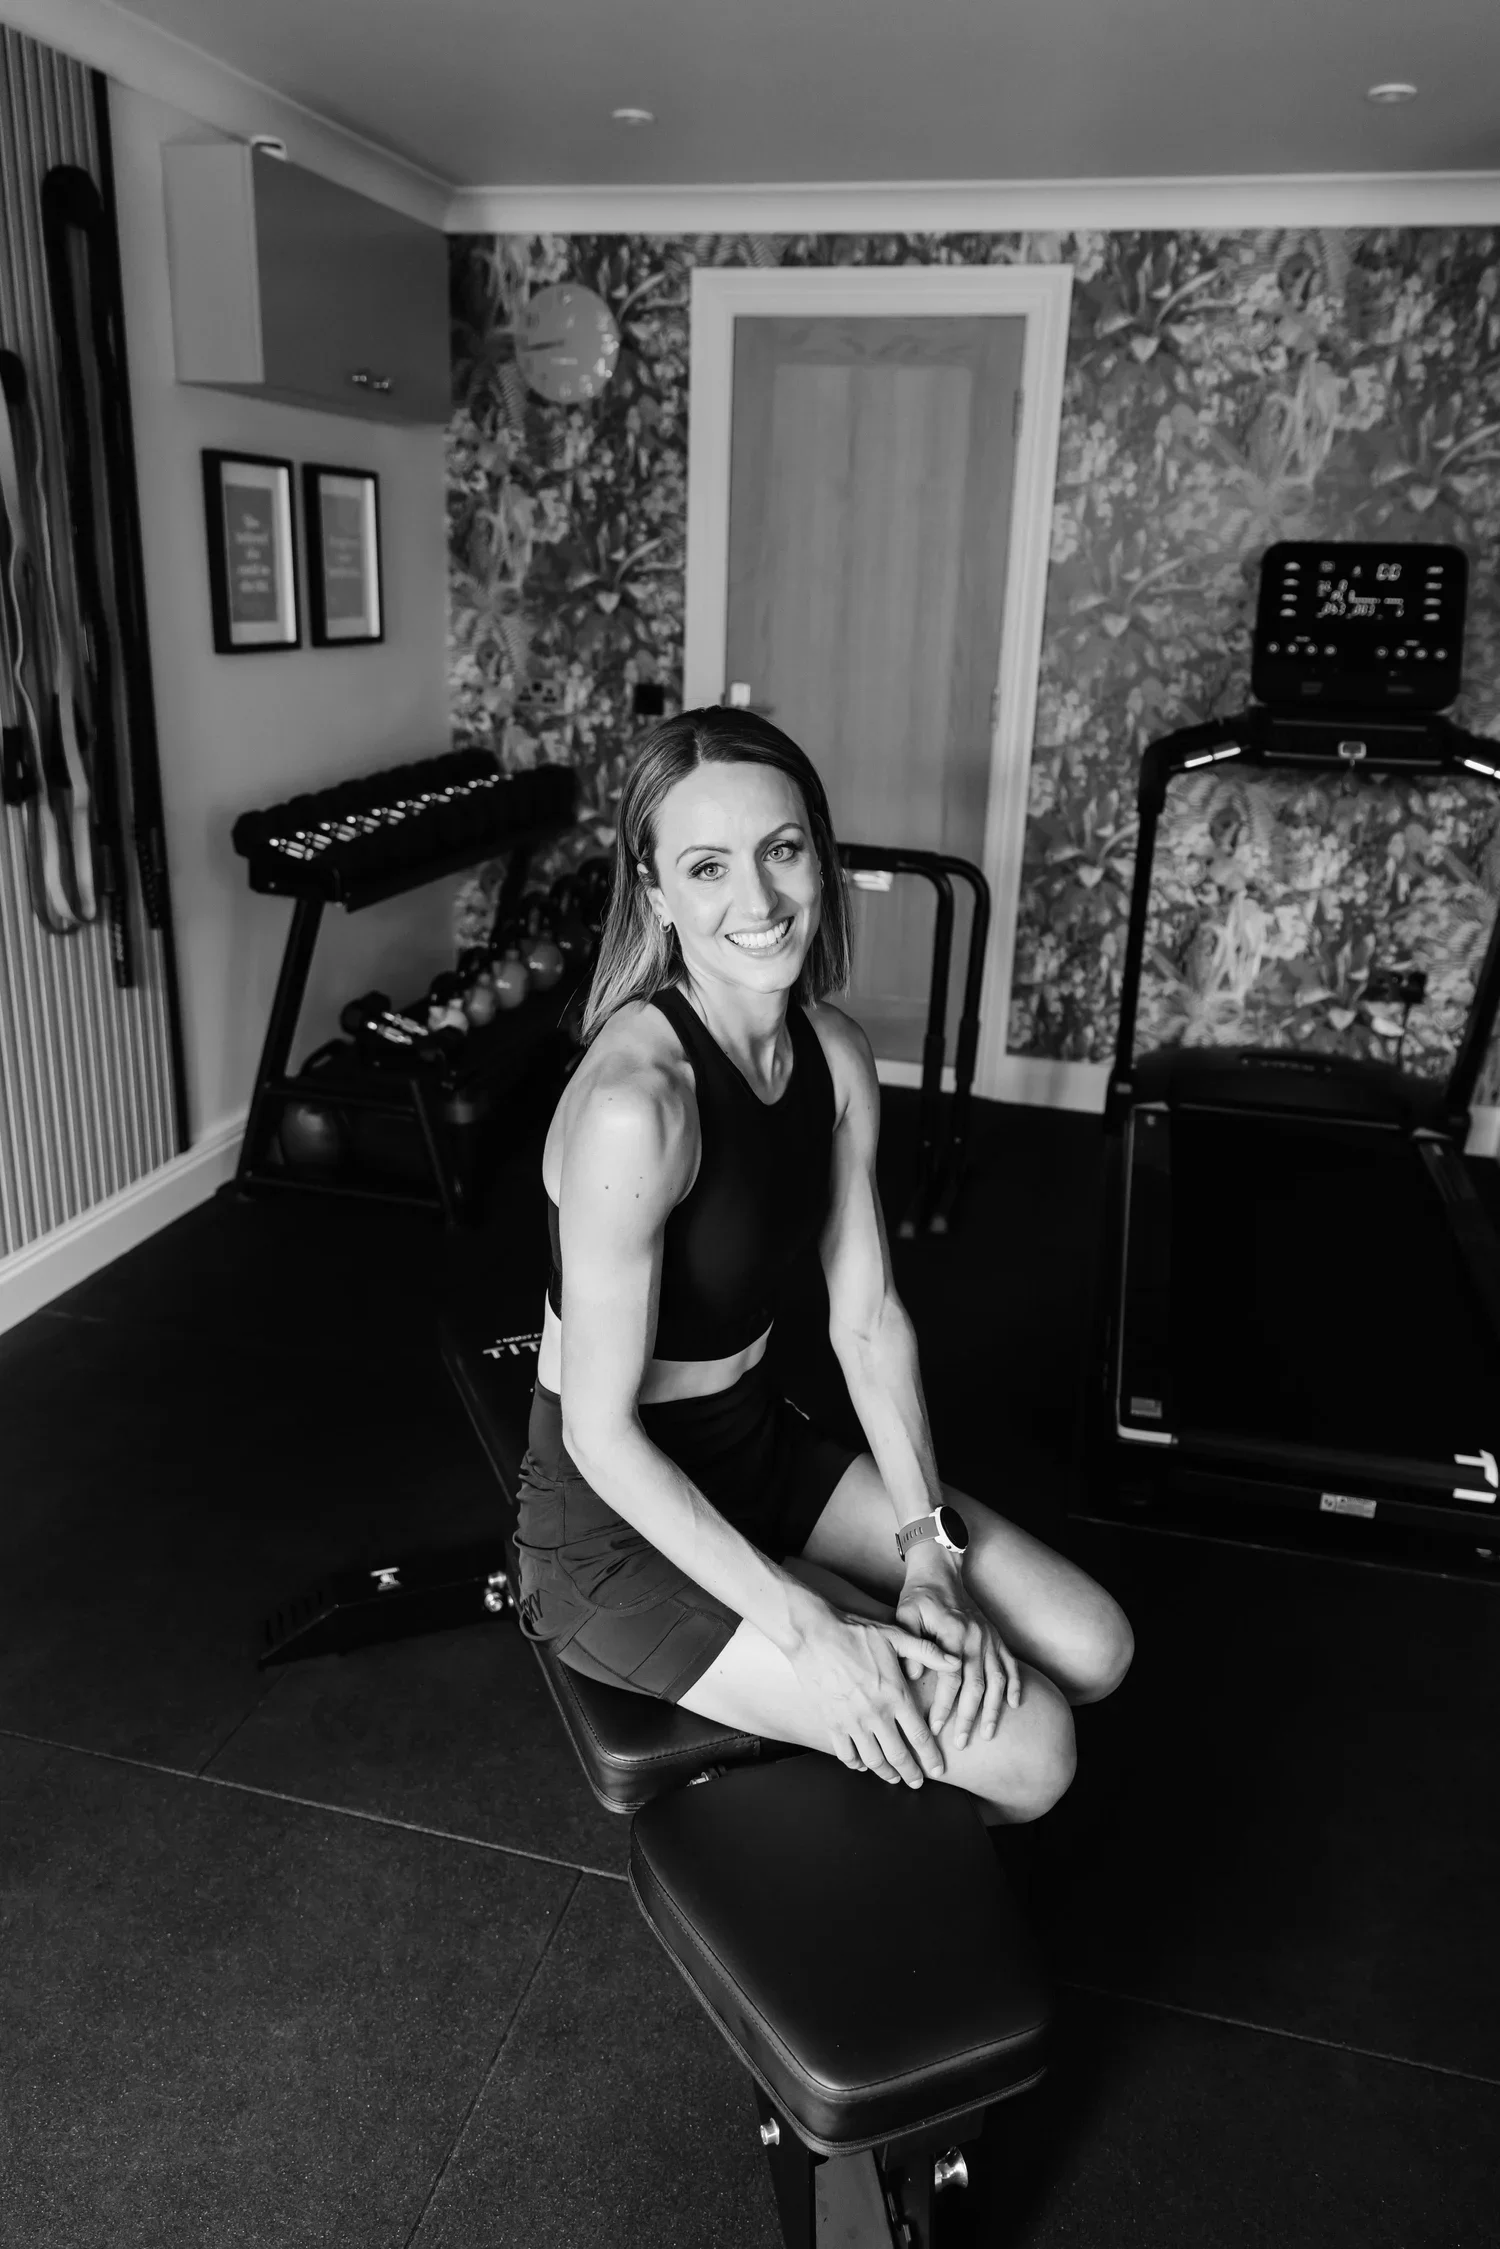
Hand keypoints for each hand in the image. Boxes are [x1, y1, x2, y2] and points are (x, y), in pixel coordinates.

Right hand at [787, 1598, 960, 1786]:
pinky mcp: (831, 1723)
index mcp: (895, 1695)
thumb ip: (927, 1651)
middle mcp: (876, 1714)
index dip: (931, 1758)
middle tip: (917, 1782)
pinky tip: (862, 1764)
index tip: (937, 1770)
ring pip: (873, 1760)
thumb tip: (956, 1661)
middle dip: (911, 1774)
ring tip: (893, 1778)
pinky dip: (856, 1764)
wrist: (813, 1634)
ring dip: (885, 1773)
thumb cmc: (855, 1632)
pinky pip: (846, 1754)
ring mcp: (852, 1721)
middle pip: (898, 1756)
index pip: (920, 1736)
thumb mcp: (895, 1635)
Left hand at [895, 1552, 1020, 1748]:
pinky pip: (1011, 1664)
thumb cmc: (919, 1597)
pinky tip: (1015, 1705)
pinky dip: (1015, 1685)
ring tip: (988, 1734)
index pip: (951, 1677)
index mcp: (953, 1633)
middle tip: (961, 1743)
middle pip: (977, 1685)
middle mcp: (976, 1638)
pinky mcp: (996, 1637)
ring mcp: (989, 1638)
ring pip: (997, 1680)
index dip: (944, 1704)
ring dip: (993, 1708)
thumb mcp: (906, 1615)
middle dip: (969, 1717)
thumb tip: (911, 1674)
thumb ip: (910, 1644)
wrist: (940, 1572)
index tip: (935, 1727)